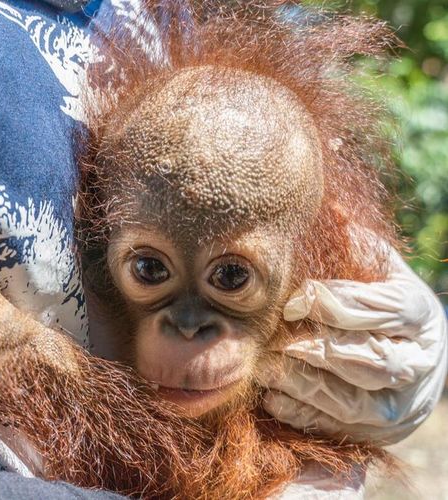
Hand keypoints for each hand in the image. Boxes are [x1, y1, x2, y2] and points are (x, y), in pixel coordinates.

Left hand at [260, 247, 446, 443]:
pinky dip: (303, 413)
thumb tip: (327, 209)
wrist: (401, 349)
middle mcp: (420, 362)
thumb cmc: (373, 296)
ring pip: (356, 403)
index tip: (293, 301)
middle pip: (374, 362)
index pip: (385, 310)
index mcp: (420, 313)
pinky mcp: (378, 431)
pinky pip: (339, 429)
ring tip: (267, 369)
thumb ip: (352, 244)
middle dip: (320, 351)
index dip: (337, 305)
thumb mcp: (372, 265)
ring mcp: (401, 403)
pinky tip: (272, 395)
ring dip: (306, 386)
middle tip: (275, 341)